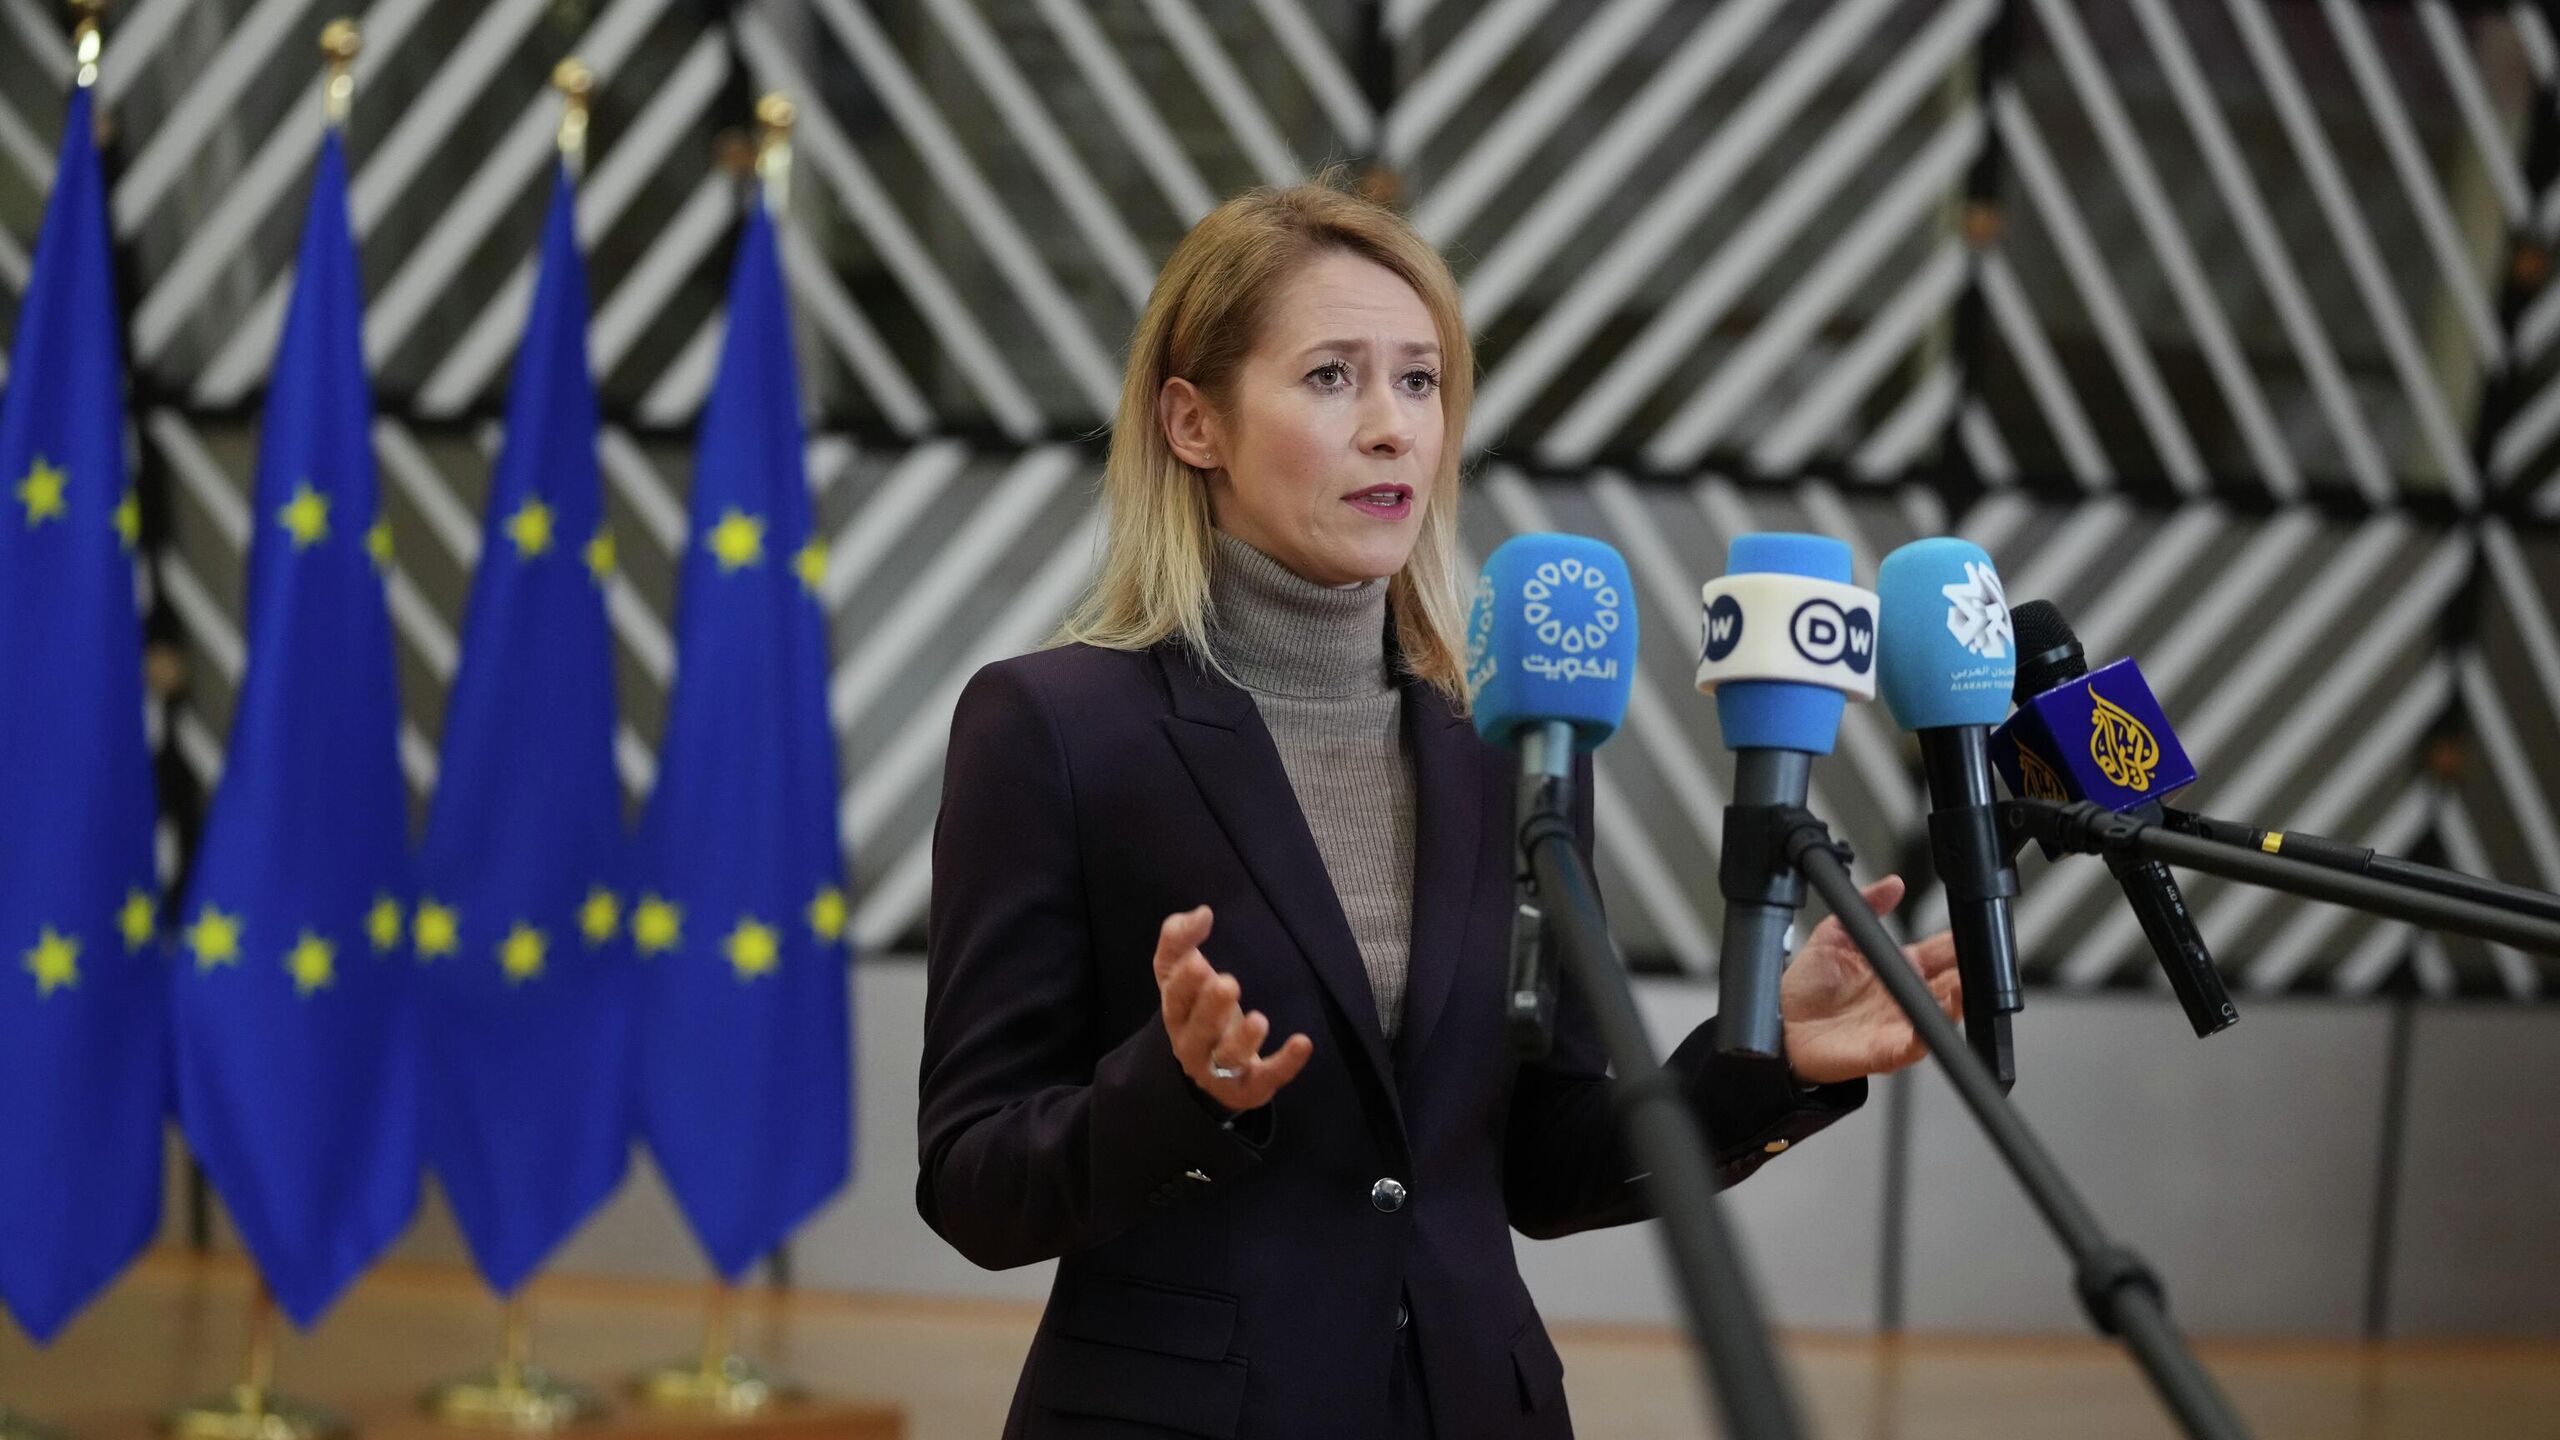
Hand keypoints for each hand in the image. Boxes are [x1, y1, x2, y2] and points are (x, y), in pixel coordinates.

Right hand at [1153, 906, 1312, 1111]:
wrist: (1211, 1071)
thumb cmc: (1197, 1009)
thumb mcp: (1182, 973)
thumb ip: (1181, 938)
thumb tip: (1202, 913)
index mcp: (1177, 1013)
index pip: (1175, 998)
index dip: (1184, 984)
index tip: (1197, 962)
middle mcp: (1192, 1044)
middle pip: (1197, 1029)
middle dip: (1210, 1009)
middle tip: (1228, 984)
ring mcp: (1219, 1070)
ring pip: (1226, 1058)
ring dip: (1242, 1041)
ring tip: (1259, 1020)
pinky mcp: (1249, 1087)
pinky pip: (1265, 1078)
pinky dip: (1285, 1063)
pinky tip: (1304, 1043)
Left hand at [1778, 875, 1961, 1086]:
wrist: (1779, 1025)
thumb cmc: (1807, 986)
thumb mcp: (1835, 934)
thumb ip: (1866, 906)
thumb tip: (1893, 884)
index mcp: (1899, 967)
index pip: (1941, 953)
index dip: (1958, 944)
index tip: (1971, 932)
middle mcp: (1904, 996)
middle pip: (1950, 983)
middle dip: (1967, 973)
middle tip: (1975, 961)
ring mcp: (1899, 1024)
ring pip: (1941, 1015)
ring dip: (1955, 1003)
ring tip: (1961, 987)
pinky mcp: (1886, 1051)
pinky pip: (1913, 1047)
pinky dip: (1924, 1037)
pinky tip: (1928, 1026)